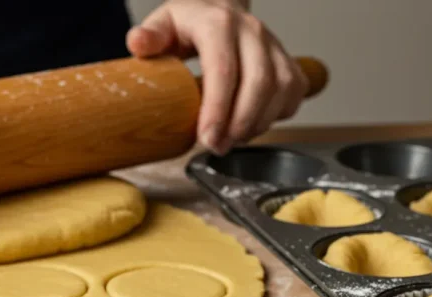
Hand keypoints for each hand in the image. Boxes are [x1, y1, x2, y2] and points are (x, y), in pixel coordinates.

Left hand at [127, 0, 306, 154]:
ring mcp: (274, 45)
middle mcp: (251, 31)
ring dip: (259, 123)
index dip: (217, 109)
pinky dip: (277, 116)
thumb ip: (150, 36)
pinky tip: (253, 125)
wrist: (217, 8)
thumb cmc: (189, 24)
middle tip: (218, 146)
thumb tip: (137, 44)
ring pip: (281, 90)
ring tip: (232, 140)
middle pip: (259, 83)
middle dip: (240, 124)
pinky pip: (294, 93)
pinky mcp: (287, 60)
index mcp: (218, 23)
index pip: (224, 69)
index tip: (206, 138)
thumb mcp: (163, 25)